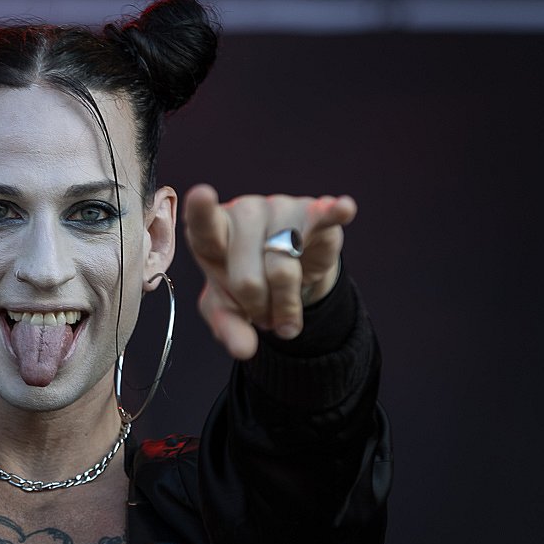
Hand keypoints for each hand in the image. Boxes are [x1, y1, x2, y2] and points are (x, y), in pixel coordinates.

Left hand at [183, 188, 356, 359]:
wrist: (284, 277)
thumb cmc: (246, 284)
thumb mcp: (228, 310)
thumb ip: (228, 328)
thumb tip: (244, 350)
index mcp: (212, 236)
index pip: (204, 225)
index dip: (202, 211)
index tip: (202, 193)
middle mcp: (243, 214)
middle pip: (247, 281)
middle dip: (257, 309)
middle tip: (261, 310)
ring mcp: (279, 209)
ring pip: (283, 271)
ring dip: (286, 303)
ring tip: (284, 306)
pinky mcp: (314, 213)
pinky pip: (322, 221)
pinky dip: (333, 216)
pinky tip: (342, 209)